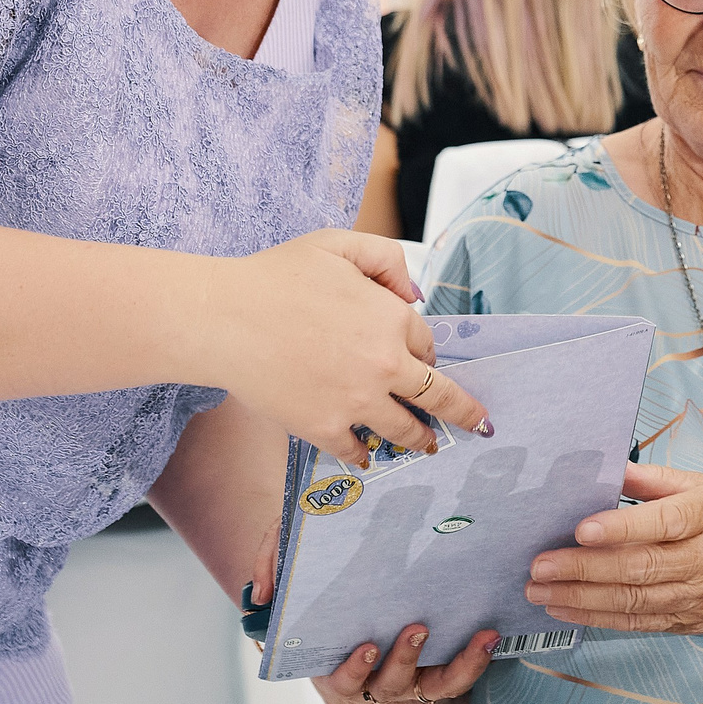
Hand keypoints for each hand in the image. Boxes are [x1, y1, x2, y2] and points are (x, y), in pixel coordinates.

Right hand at [193, 229, 488, 464]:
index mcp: (391, 317)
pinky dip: (365, 456)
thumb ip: (387, 259)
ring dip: (421, 440)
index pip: (426, 344)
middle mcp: (384, 364)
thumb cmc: (277, 276)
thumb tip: (416, 295)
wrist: (224, 317)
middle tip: (478, 425)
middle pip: (437, 395)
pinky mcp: (324, 427)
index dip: (422, 351)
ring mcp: (356, 400)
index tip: (419, 358)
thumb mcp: (339, 244)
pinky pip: (356, 450)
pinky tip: (368, 459)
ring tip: (429, 446)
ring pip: (405, 430)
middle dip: (463, 412)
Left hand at [317, 622, 498, 703]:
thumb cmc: (403, 654)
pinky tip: (352, 648)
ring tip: (371, 647)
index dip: (474, 660)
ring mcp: (371, 690)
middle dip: (416, 657)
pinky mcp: (340, 685)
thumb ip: (445, 624)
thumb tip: (470, 580)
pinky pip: (342, 681)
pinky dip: (347, 667)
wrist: (362, 694)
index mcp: (432, 682)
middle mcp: (403, 690)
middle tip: (420, 628)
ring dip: (373, 665)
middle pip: (416, 684)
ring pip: (376, 685)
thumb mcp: (430, 647)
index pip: (457, 677)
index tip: (489, 635)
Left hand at [526, 463, 702, 633]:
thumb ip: (651, 480)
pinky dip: (598, 619)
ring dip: (581, 599)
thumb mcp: (702, 485)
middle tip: (540, 566)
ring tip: (539, 591)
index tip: (580, 529)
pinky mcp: (687, 623)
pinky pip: (638, 623)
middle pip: (640, 568)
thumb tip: (604, 467)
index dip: (620, 529)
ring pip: (634, 601)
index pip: (662, 523)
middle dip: (583, 569)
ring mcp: (696, 597)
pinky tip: (566, 611)